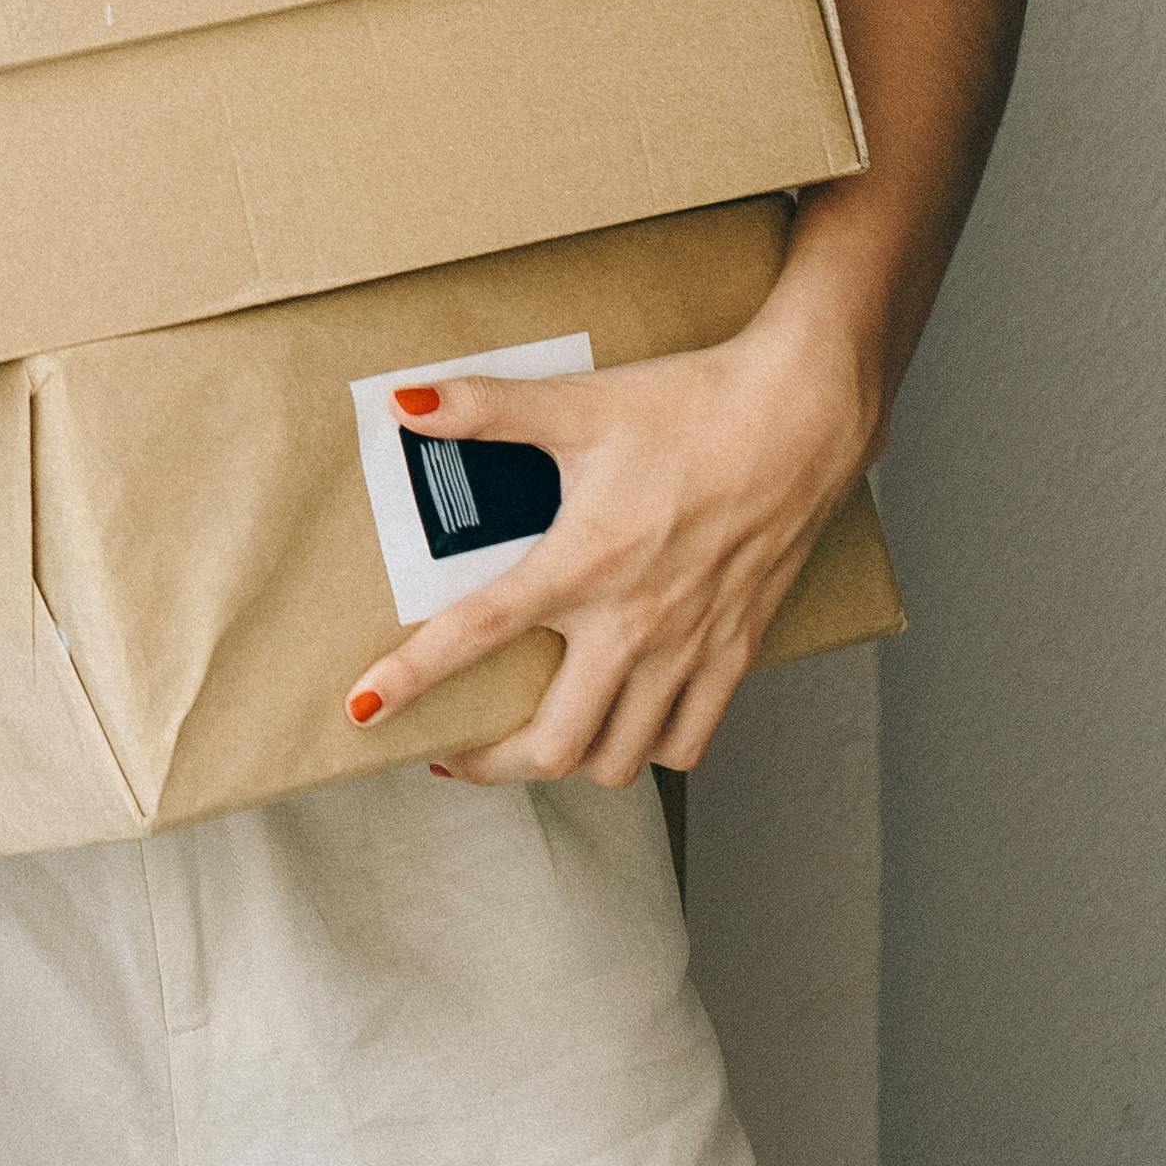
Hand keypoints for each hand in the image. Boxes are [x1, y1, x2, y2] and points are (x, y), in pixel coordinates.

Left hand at [343, 330, 876, 785]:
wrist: (802, 416)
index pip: (478, 634)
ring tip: (529, 742)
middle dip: (489, 764)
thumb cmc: (692, 406)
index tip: (363, 712)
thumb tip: (406, 401)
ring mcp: (689, 646)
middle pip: (553, 745)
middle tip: (452, 750)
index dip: (412, 680)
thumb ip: (486, 409)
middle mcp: (635, 622)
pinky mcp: (736, 652)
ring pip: (619, 758)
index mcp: (585, 562)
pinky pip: (688, 741)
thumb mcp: (579, 402)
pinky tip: (621, 725)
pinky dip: (648, 750)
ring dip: (566, 762)